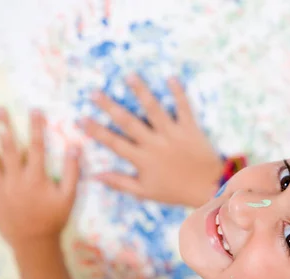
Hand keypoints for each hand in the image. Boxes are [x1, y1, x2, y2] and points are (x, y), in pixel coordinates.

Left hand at [0, 108, 79, 246]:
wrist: (35, 244)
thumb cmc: (53, 219)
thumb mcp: (69, 197)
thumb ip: (71, 172)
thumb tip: (76, 147)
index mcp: (35, 177)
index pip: (36, 146)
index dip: (36, 127)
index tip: (34, 110)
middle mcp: (15, 180)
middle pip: (8, 148)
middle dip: (3, 127)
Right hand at [82, 75, 223, 207]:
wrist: (208, 187)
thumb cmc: (175, 190)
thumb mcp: (145, 192)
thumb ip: (120, 182)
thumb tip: (95, 176)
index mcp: (142, 159)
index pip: (114, 143)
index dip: (96, 131)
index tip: (81, 118)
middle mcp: (154, 143)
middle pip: (128, 122)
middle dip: (109, 106)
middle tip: (94, 92)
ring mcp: (172, 133)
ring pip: (154, 110)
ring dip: (141, 92)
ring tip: (130, 76)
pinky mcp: (190, 128)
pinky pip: (184, 107)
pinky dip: (178, 93)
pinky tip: (171, 78)